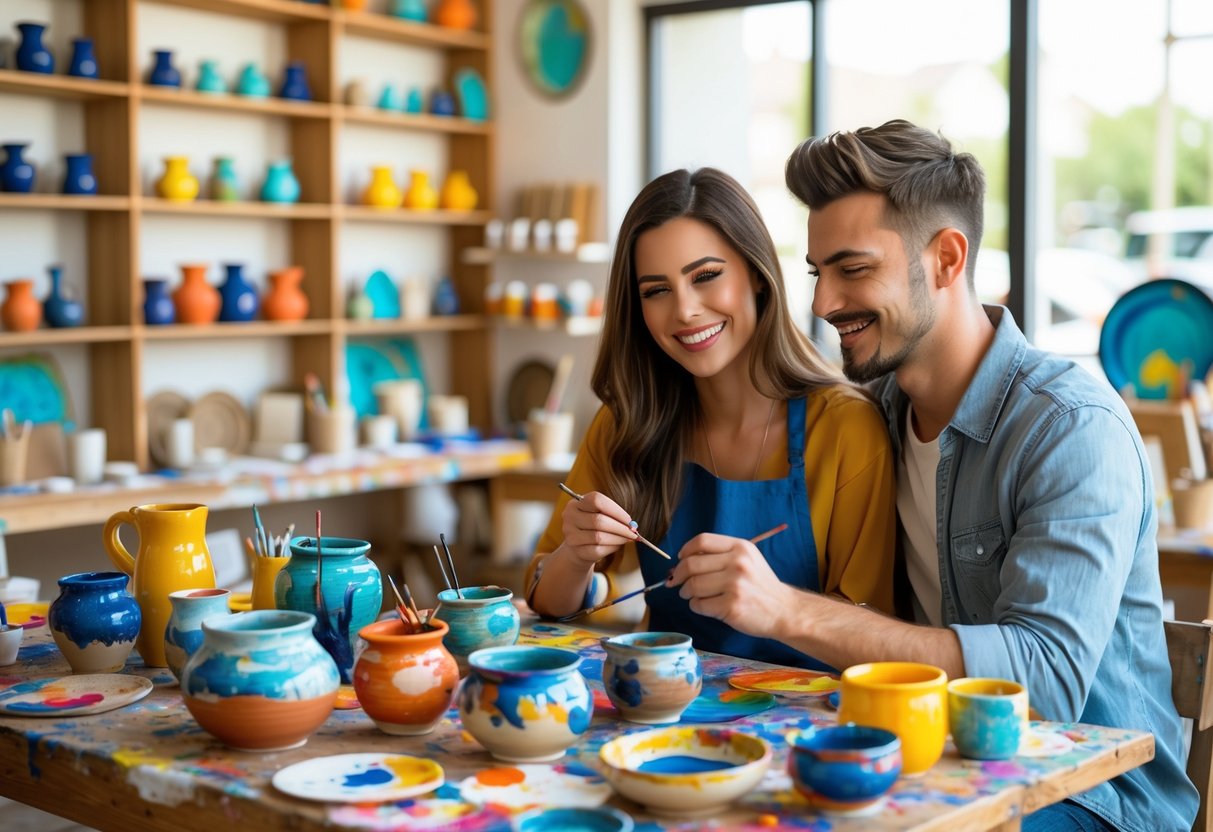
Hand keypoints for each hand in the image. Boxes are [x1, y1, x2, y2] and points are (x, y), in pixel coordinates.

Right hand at [558, 490, 637, 567]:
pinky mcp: (577, 551)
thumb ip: (614, 515)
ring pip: (599, 537)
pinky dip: (612, 547)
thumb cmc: (592, 526)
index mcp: (576, 503)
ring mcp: (571, 535)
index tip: (629, 519)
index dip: (616, 510)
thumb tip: (632, 525)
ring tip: (627, 538)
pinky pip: (598, 550)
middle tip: (633, 531)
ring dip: (618, 538)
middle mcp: (570, 517)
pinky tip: (617, 544)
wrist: (578, 546)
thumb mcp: (599, 514)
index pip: (596, 500)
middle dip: (620, 527)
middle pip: (598, 521)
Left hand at [667, 533, 792, 638]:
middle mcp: (738, 563)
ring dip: (686, 592)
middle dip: (679, 575)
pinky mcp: (731, 606)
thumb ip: (720, 555)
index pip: (702, 541)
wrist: (784, 610)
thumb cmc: (761, 585)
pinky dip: (696, 606)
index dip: (686, 550)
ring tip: (690, 595)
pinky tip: (704, 606)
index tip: (680, 559)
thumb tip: (682, 561)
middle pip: (692, 564)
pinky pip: (699, 605)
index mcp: (740, 547)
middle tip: (677, 582)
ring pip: (693, 586)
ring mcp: (735, 585)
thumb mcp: (747, 559)